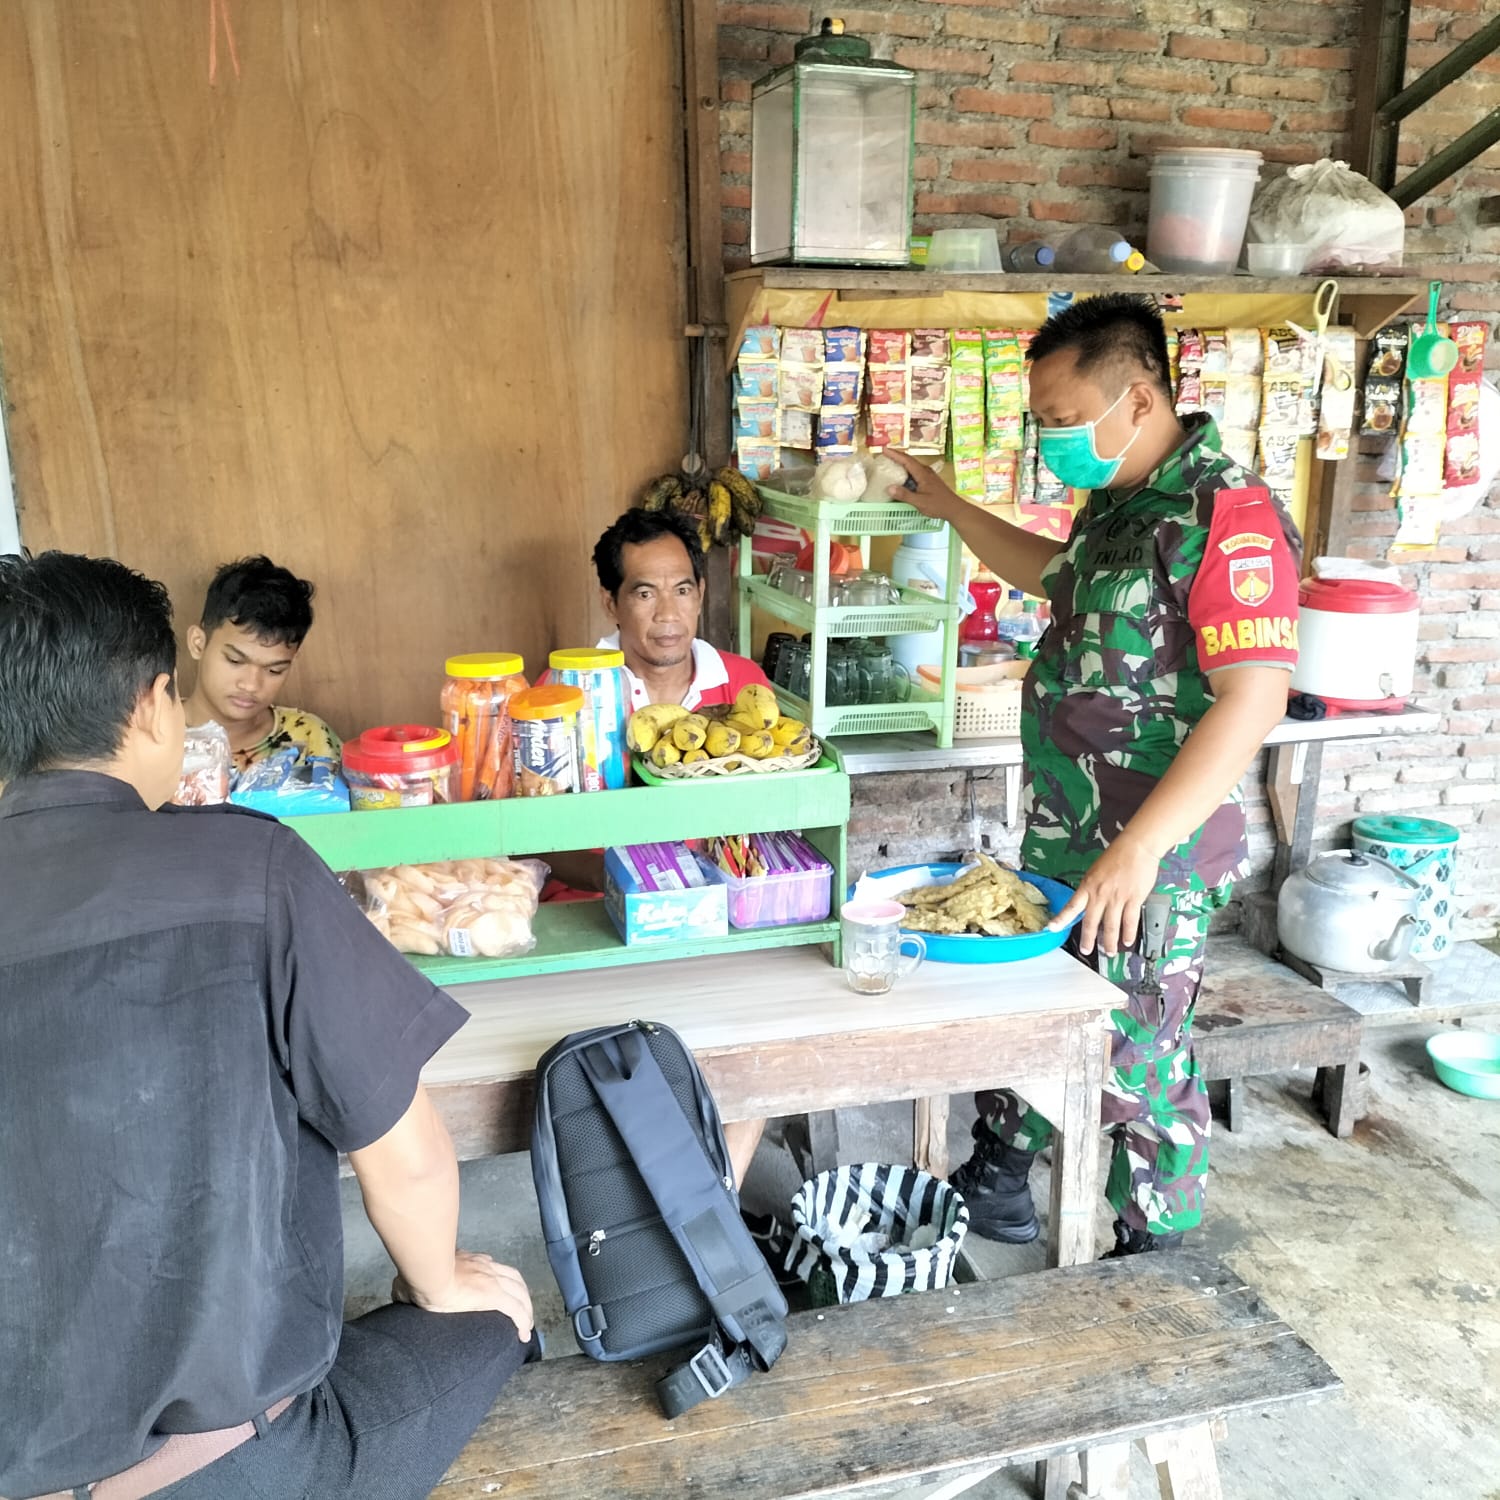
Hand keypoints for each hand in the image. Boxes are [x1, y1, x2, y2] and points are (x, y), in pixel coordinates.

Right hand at [393, 1250, 534, 1337]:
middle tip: (522, 1309)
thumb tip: (399, 1293)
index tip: (500, 1290)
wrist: (427, 1274)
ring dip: (526, 1308)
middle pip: (513, 1278)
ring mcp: (491, 1279)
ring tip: (526, 1324)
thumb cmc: (417, 1275)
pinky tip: (524, 1334)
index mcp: (468, 1262)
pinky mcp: (493, 1295)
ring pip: (519, 1293)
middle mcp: (485, 1267)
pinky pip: (516, 1310)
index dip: (500, 1280)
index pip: (491, 1267)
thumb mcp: (412, 1279)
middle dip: (520, 1293)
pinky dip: (523, 1321)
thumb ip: (409, 1286)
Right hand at [883, 448, 960, 520]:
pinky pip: (916, 471)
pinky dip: (907, 470)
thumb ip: (904, 495)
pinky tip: (903, 475)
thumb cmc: (938, 505)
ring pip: (913, 465)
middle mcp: (926, 471)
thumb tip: (889, 488)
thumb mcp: (919, 502)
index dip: (895, 454)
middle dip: (897, 455)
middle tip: (885, 454)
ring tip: (891, 462)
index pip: (906, 460)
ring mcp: (928, 475)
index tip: (884, 449)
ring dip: (902, 462)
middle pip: (909, 460)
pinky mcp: (930, 480)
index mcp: (923, 474)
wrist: (954, 508)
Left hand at [1048, 832, 1161, 957]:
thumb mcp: (1096, 871)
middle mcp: (1100, 894)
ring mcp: (1117, 898)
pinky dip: (1128, 933)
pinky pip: (1129, 921)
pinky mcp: (1133, 899)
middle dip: (1088, 939)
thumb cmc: (1117, 855)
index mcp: (1088, 886)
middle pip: (1090, 922)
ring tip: (1109, 951)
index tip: (1051, 929)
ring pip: (1110, 926)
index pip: (1071, 906)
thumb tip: (1092, 903)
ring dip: (1109, 941)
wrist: (1136, 847)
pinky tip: (1127, 940)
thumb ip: (1093, 888)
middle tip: (1086, 950)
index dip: (1061, 919)